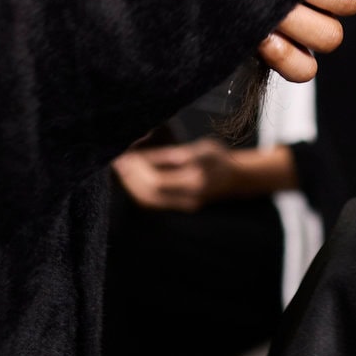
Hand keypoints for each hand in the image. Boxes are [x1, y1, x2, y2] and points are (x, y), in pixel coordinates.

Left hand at [114, 140, 298, 209]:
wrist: (237, 178)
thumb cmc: (219, 158)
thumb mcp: (199, 148)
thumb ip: (170, 154)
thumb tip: (141, 156)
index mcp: (196, 180)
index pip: (157, 181)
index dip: (138, 169)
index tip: (126, 155)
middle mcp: (189, 197)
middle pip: (149, 194)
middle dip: (130, 177)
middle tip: (118, 160)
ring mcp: (185, 205)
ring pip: (148, 201)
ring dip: (131, 185)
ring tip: (122, 168)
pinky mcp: (179, 207)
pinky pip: (153, 203)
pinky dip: (139, 190)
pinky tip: (132, 178)